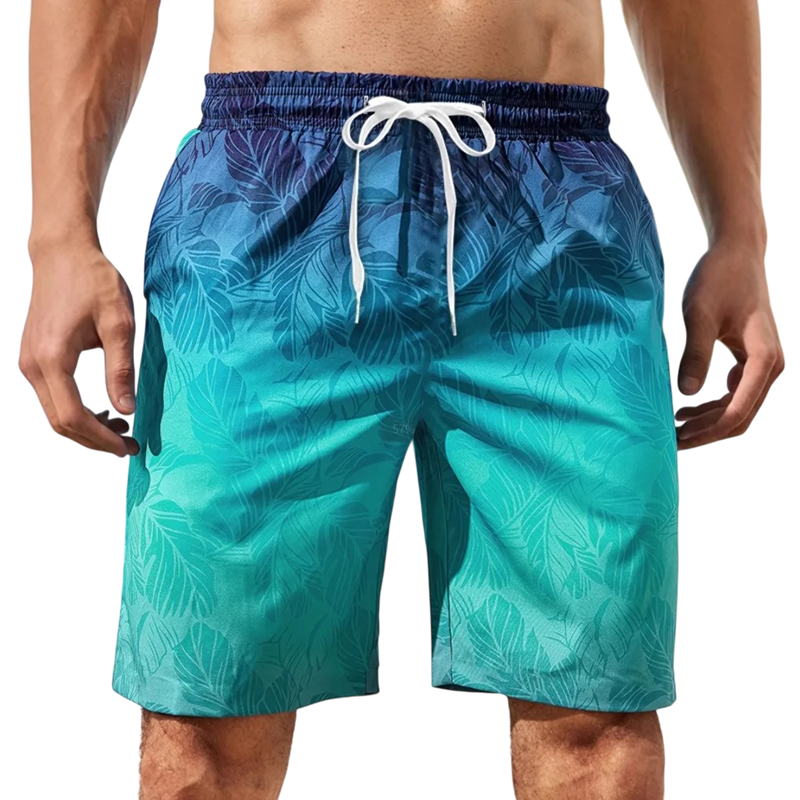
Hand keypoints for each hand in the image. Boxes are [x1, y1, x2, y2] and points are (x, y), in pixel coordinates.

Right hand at [20, 243, 139, 455]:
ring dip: (87, 427)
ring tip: (121, 426)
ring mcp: (29, 362)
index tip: (128, 447)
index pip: (73, 417)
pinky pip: (53, 397)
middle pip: (60, 422)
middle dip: (95, 440)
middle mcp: (33, 365)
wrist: (63, 253)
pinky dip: (76, 411)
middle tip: (129, 444)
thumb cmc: (93, 281)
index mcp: (52, 359)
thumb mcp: (119, 324)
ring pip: (55, 413)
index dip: (101, 439)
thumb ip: (121, 369)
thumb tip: (127, 410)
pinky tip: (104, 409)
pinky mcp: (34, 358)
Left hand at [675, 240, 783, 449]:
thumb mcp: (700, 315)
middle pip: (740, 417)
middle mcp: (771, 367)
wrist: (736, 253)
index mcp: (764, 359)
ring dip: (708, 421)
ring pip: (739, 408)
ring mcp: (764, 364)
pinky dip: (713, 405)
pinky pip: (736, 394)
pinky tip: (685, 407)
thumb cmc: (719, 279)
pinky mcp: (753, 359)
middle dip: (706, 433)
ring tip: (674, 427)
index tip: (677, 440)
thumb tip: (685, 394)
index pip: (736, 412)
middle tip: (671, 442)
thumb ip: (695, 354)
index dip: (706, 431)